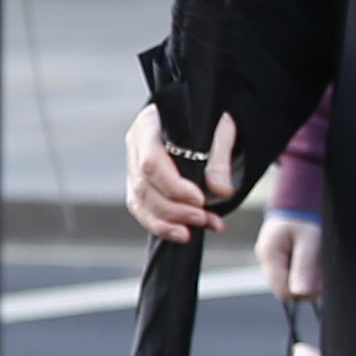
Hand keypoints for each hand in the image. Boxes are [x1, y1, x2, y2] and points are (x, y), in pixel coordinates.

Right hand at [123, 102, 240, 240]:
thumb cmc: (209, 121)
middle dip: (173, 209)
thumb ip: (220, 159)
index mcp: (149, 126)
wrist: (204, 122)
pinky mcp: (139, 186)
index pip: (151, 162)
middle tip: (203, 218)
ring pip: (139, 203)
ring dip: (166, 223)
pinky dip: (161, 226)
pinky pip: (142, 211)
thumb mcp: (220, 130)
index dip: (174, 186)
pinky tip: (182, 233)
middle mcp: (136, 147)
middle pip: (143, 186)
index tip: (200, 199)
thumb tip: (221, 190)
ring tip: (192, 232)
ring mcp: (133, 168)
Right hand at [254, 207, 321, 303]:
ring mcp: (270, 259)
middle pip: (287, 289)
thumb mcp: (309, 239)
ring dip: (307, 276)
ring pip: (290, 282)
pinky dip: (304, 270)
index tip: (320, 280)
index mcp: (269, 255)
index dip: (303, 291)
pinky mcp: (278, 257)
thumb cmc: (304, 214)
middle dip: (307, 283)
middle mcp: (266, 259)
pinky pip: (291, 273)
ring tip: (316, 257)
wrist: (299, 195)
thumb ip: (304, 266)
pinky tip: (311, 256)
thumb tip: (300, 293)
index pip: (283, 292)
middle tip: (321, 265)